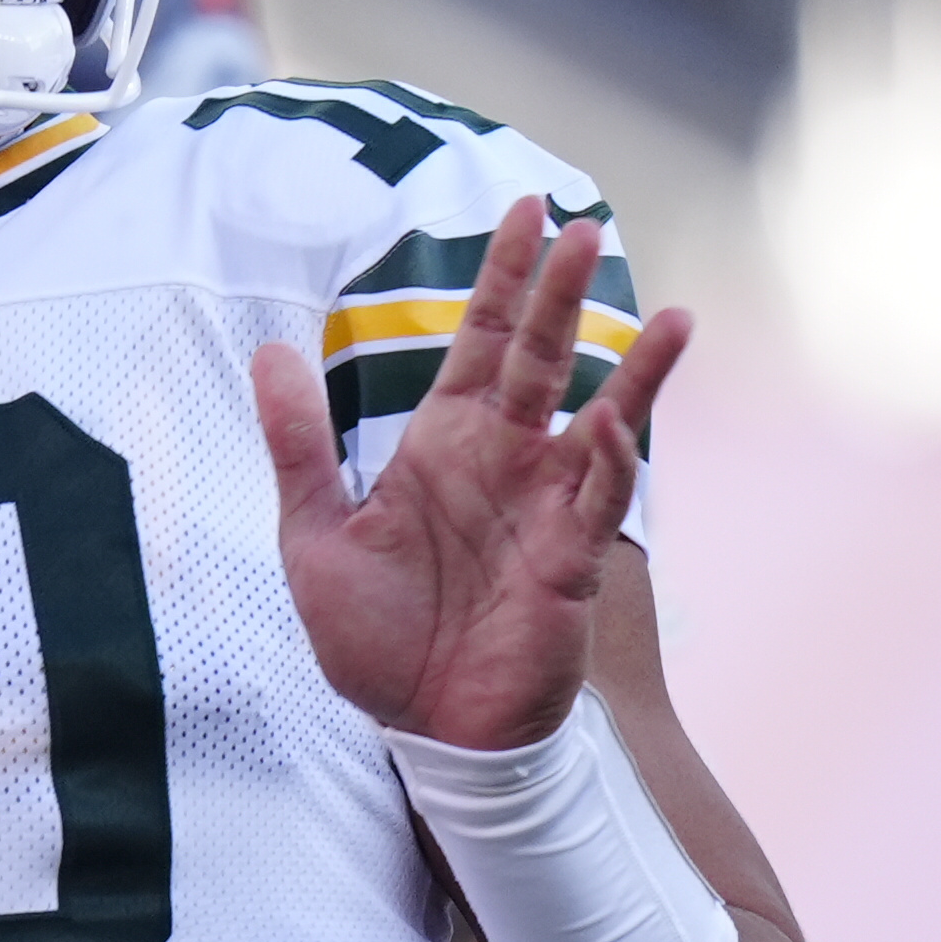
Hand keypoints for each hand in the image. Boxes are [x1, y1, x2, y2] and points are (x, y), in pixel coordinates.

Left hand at [251, 197, 692, 748]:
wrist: (422, 731)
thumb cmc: (378, 641)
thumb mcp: (314, 536)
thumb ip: (298, 445)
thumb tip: (266, 350)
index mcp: (444, 443)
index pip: (482, 339)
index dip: (504, 276)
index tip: (528, 210)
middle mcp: (503, 461)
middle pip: (540, 358)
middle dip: (560, 294)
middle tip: (583, 226)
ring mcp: (544, 507)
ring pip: (598, 418)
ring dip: (633, 370)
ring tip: (673, 317)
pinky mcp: (569, 562)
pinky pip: (597, 500)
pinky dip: (611, 460)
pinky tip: (618, 418)